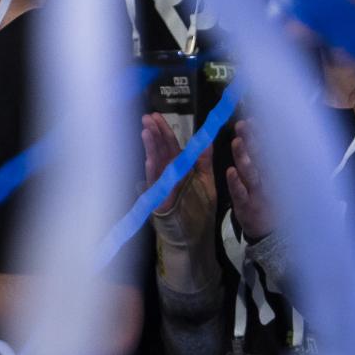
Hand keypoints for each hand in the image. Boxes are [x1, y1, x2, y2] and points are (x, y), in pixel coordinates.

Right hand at [142, 114, 215, 243]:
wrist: (194, 238)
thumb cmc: (198, 211)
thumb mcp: (206, 182)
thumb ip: (205, 161)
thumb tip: (207, 139)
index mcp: (178, 169)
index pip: (170, 146)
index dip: (164, 131)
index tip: (158, 116)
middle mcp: (167, 176)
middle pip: (161, 151)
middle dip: (155, 134)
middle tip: (148, 117)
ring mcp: (161, 187)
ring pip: (156, 163)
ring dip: (151, 147)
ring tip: (147, 130)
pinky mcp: (159, 200)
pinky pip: (156, 184)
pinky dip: (152, 171)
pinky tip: (150, 158)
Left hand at [227, 120, 275, 241]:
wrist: (274, 236)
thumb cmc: (272, 203)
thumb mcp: (276, 183)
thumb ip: (269, 162)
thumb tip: (261, 138)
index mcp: (275, 174)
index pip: (271, 150)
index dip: (264, 134)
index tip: (256, 119)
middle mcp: (270, 182)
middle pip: (262, 158)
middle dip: (254, 140)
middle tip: (245, 123)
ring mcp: (259, 195)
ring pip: (252, 174)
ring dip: (244, 157)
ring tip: (237, 141)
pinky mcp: (247, 208)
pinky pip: (241, 194)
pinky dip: (236, 183)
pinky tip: (230, 171)